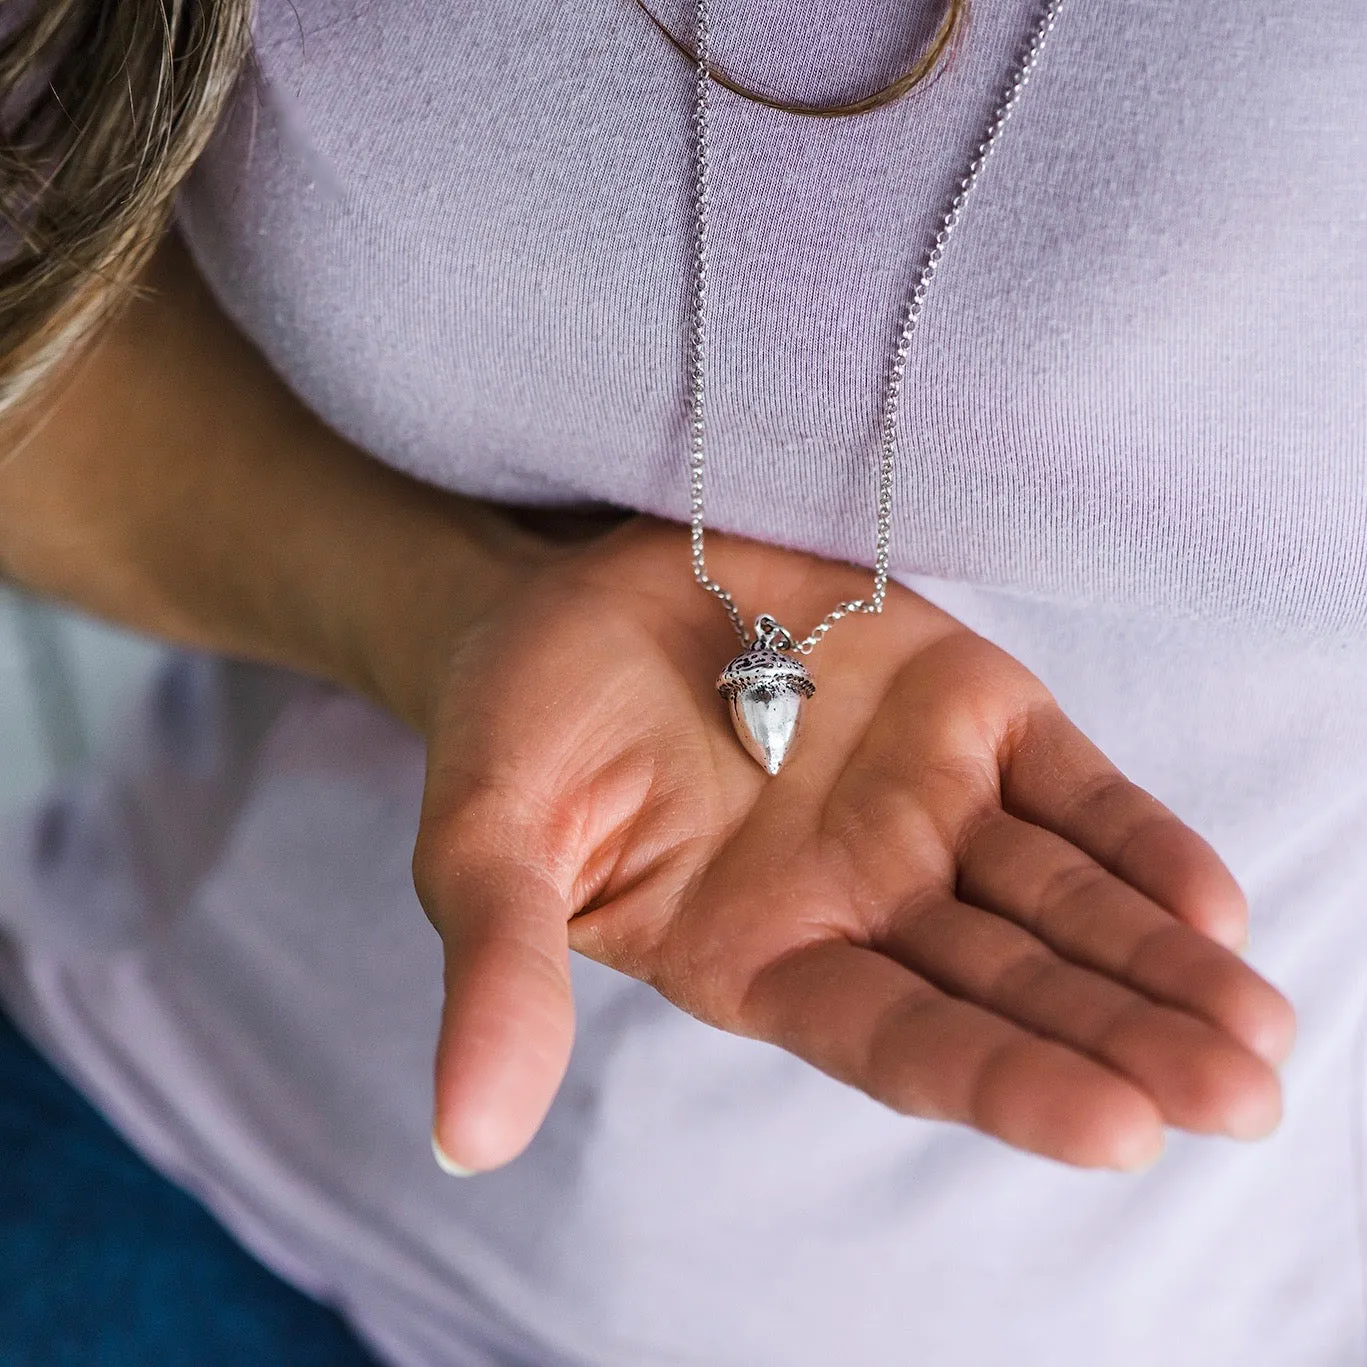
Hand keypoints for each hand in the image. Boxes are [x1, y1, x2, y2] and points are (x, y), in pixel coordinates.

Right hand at [413, 517, 1294, 1172]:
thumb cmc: (517, 730)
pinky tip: (1207, 903)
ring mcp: (927, 808)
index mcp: (759, 957)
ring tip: (1253, 1028)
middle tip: (1237, 1095)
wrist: (567, 598)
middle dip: (1124, 1043)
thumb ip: (503, 974)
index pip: (897, 1040)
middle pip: (1011, 989)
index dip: (998, 1081)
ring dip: (1158, 962)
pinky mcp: (969, 712)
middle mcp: (863, 901)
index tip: (1114, 1130)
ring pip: (1063, 903)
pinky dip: (1138, 843)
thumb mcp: (488, 847)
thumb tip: (465, 1137)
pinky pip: (1072, 792)